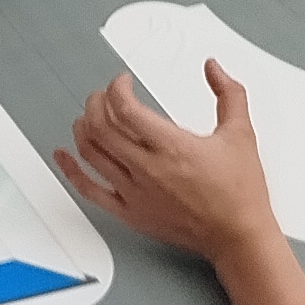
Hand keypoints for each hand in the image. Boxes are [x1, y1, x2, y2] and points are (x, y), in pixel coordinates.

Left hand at [54, 61, 278, 265]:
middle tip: (102, 96)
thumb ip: (229, 94)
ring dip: (83, 129)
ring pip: (90, 154)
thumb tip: (214, 69)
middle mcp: (148, 169)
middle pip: (100, 127)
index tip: (122, 83)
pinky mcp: (130, 213)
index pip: (125, 108)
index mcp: (172, 147)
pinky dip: (71, 171)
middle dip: (95, 103)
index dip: (116, 88)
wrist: (238, 236)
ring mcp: (135, 192)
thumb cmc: (240, 193)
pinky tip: (63, 157)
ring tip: (88, 118)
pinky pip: (89, 190)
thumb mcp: (241, 133)